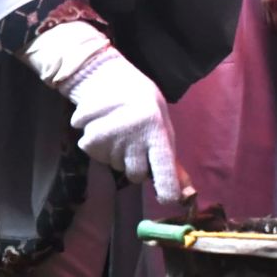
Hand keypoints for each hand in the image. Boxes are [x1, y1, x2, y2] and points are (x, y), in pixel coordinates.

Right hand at [62, 47, 191, 202]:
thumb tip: (186, 194)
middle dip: (135, 164)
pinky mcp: (89, 141)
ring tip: (118, 130)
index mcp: (157, 132)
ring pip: (115, 166)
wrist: (106, 77)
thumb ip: (170, 160)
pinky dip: (99, 148)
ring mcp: (110, 141)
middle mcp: (134, 137)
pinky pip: (97, 158)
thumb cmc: (143, 104)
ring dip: (116, 154)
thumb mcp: (162, 126)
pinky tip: (102, 128)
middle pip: (136, 175)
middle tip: (134, 141)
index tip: (167, 199)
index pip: (165, 172)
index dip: (167, 191)